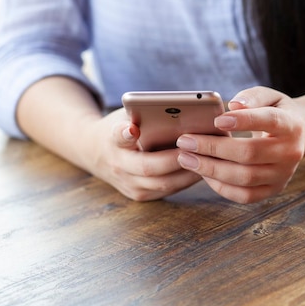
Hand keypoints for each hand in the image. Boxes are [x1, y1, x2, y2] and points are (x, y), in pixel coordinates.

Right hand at [82, 108, 201, 200]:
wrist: (96, 153)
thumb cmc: (122, 127)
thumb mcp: (125, 115)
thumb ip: (144, 113)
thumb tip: (179, 109)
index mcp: (112, 140)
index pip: (117, 136)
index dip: (124, 133)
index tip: (132, 129)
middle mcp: (118, 166)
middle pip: (148, 167)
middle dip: (176, 159)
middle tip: (199, 149)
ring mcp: (128, 185)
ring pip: (163, 184)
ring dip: (188, 173)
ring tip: (208, 160)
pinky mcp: (139, 196)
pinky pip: (167, 190)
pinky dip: (185, 181)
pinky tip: (202, 169)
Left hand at [176, 86, 304, 203]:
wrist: (298, 135)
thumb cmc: (275, 111)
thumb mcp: (269, 96)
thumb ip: (252, 97)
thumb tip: (234, 105)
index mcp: (292, 125)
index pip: (269, 121)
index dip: (243, 120)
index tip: (216, 120)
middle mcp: (291, 153)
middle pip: (249, 154)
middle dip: (213, 148)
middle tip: (185, 141)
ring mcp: (283, 175)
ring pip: (244, 178)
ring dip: (210, 169)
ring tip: (186, 158)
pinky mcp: (273, 190)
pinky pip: (244, 196)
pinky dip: (220, 186)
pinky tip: (202, 172)